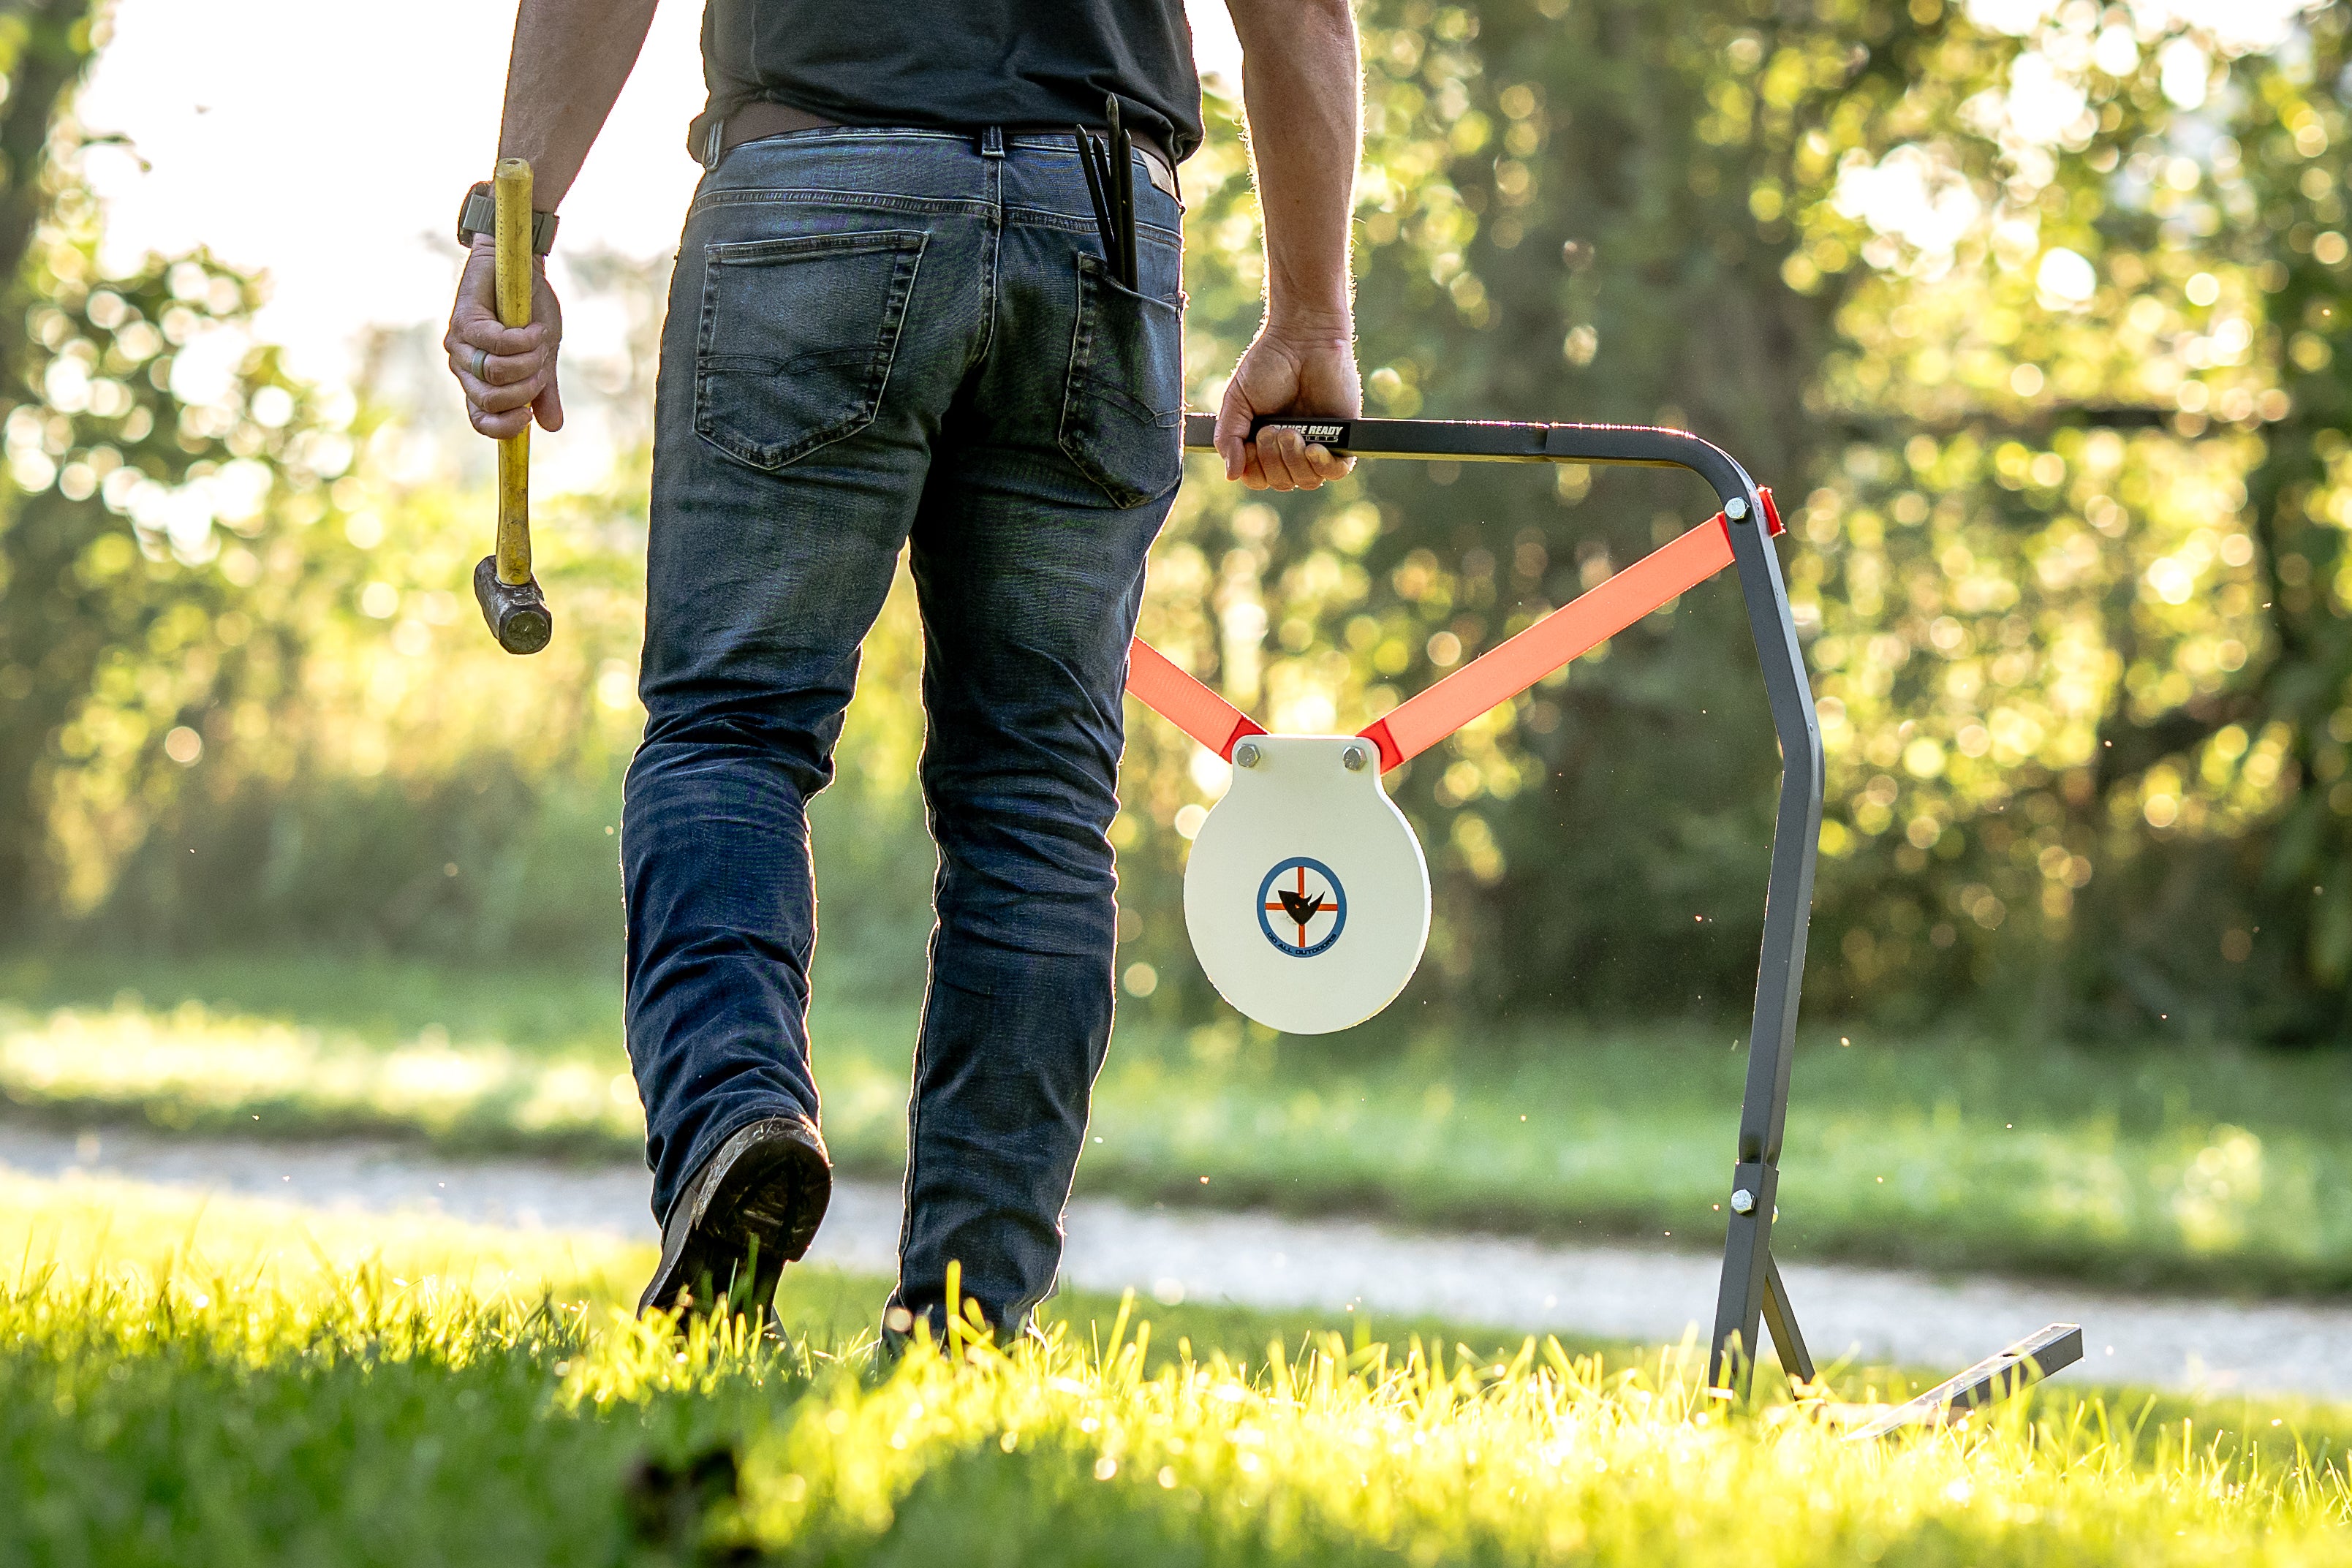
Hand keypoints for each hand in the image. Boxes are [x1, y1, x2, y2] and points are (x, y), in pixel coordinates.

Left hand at [444, 238, 564, 439]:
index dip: (503, 427)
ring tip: (538, 340)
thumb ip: (543, 391)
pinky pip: (498, 344)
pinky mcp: (464, 321)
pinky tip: (534, 329)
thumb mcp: (542, 357)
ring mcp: (461, 345)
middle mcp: (464, 369)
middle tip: (541, 363)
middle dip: (526, 387)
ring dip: (528, 360)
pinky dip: (524, 340)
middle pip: (492, 399)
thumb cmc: (530, 313)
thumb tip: (553, 427)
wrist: (522, 271)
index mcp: (480, 383)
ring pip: (497, 373)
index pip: (481, 420)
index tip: (528, 416)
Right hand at [1213, 327, 1360, 490]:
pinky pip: (1336, 471)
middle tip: (1272, 429)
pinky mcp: (1342, 438)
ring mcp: (1318, 443)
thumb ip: (1228, 438)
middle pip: (1282, 482)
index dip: (1253, 471)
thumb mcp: (1236, 401)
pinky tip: (1314, 449)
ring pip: (1307, 480)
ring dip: (1294, 461)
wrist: (1303, 339)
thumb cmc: (1268, 365)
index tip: (1250, 445)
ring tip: (1290, 432)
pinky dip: (1324, 466)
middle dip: (1271, 461)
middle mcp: (1291, 448)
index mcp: (1264, 443)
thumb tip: (1230, 475)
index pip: (1258, 478)